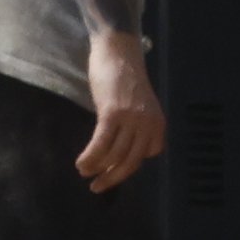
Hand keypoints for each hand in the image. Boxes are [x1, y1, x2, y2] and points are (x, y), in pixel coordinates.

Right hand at [76, 27, 166, 189]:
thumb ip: (137, 128)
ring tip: (84, 172)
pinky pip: (101, 144)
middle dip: (112, 178)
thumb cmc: (125, 79)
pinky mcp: (113, 113)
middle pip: (130, 162)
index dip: (125, 168)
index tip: (110, 173)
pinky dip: (90, 157)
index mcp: (158, 124)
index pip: (144, 157)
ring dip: (96, 168)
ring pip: (114, 155)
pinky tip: (81, 164)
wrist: (118, 51)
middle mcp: (148, 124)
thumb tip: (121, 155)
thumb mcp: (140, 107)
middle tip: (97, 187)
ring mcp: (132, 119)